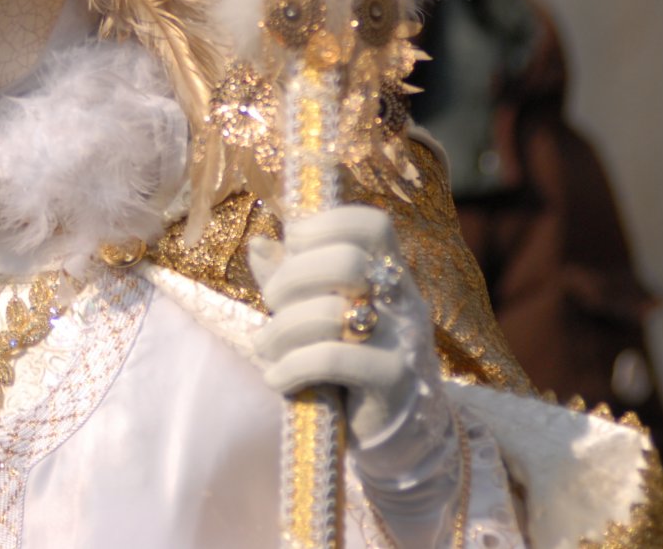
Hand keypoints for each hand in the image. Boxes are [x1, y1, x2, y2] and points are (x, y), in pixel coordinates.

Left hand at [249, 204, 432, 446]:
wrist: (402, 438)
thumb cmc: (351, 366)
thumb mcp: (322, 315)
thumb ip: (293, 278)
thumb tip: (259, 243)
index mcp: (390, 274)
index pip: (370, 224)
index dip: (324, 224)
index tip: (293, 244)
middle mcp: (403, 301)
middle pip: (346, 261)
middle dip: (291, 278)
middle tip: (272, 303)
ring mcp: (402, 340)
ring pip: (329, 313)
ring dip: (279, 331)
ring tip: (267, 348)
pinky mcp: (393, 381)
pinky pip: (330, 360)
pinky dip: (289, 368)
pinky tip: (277, 379)